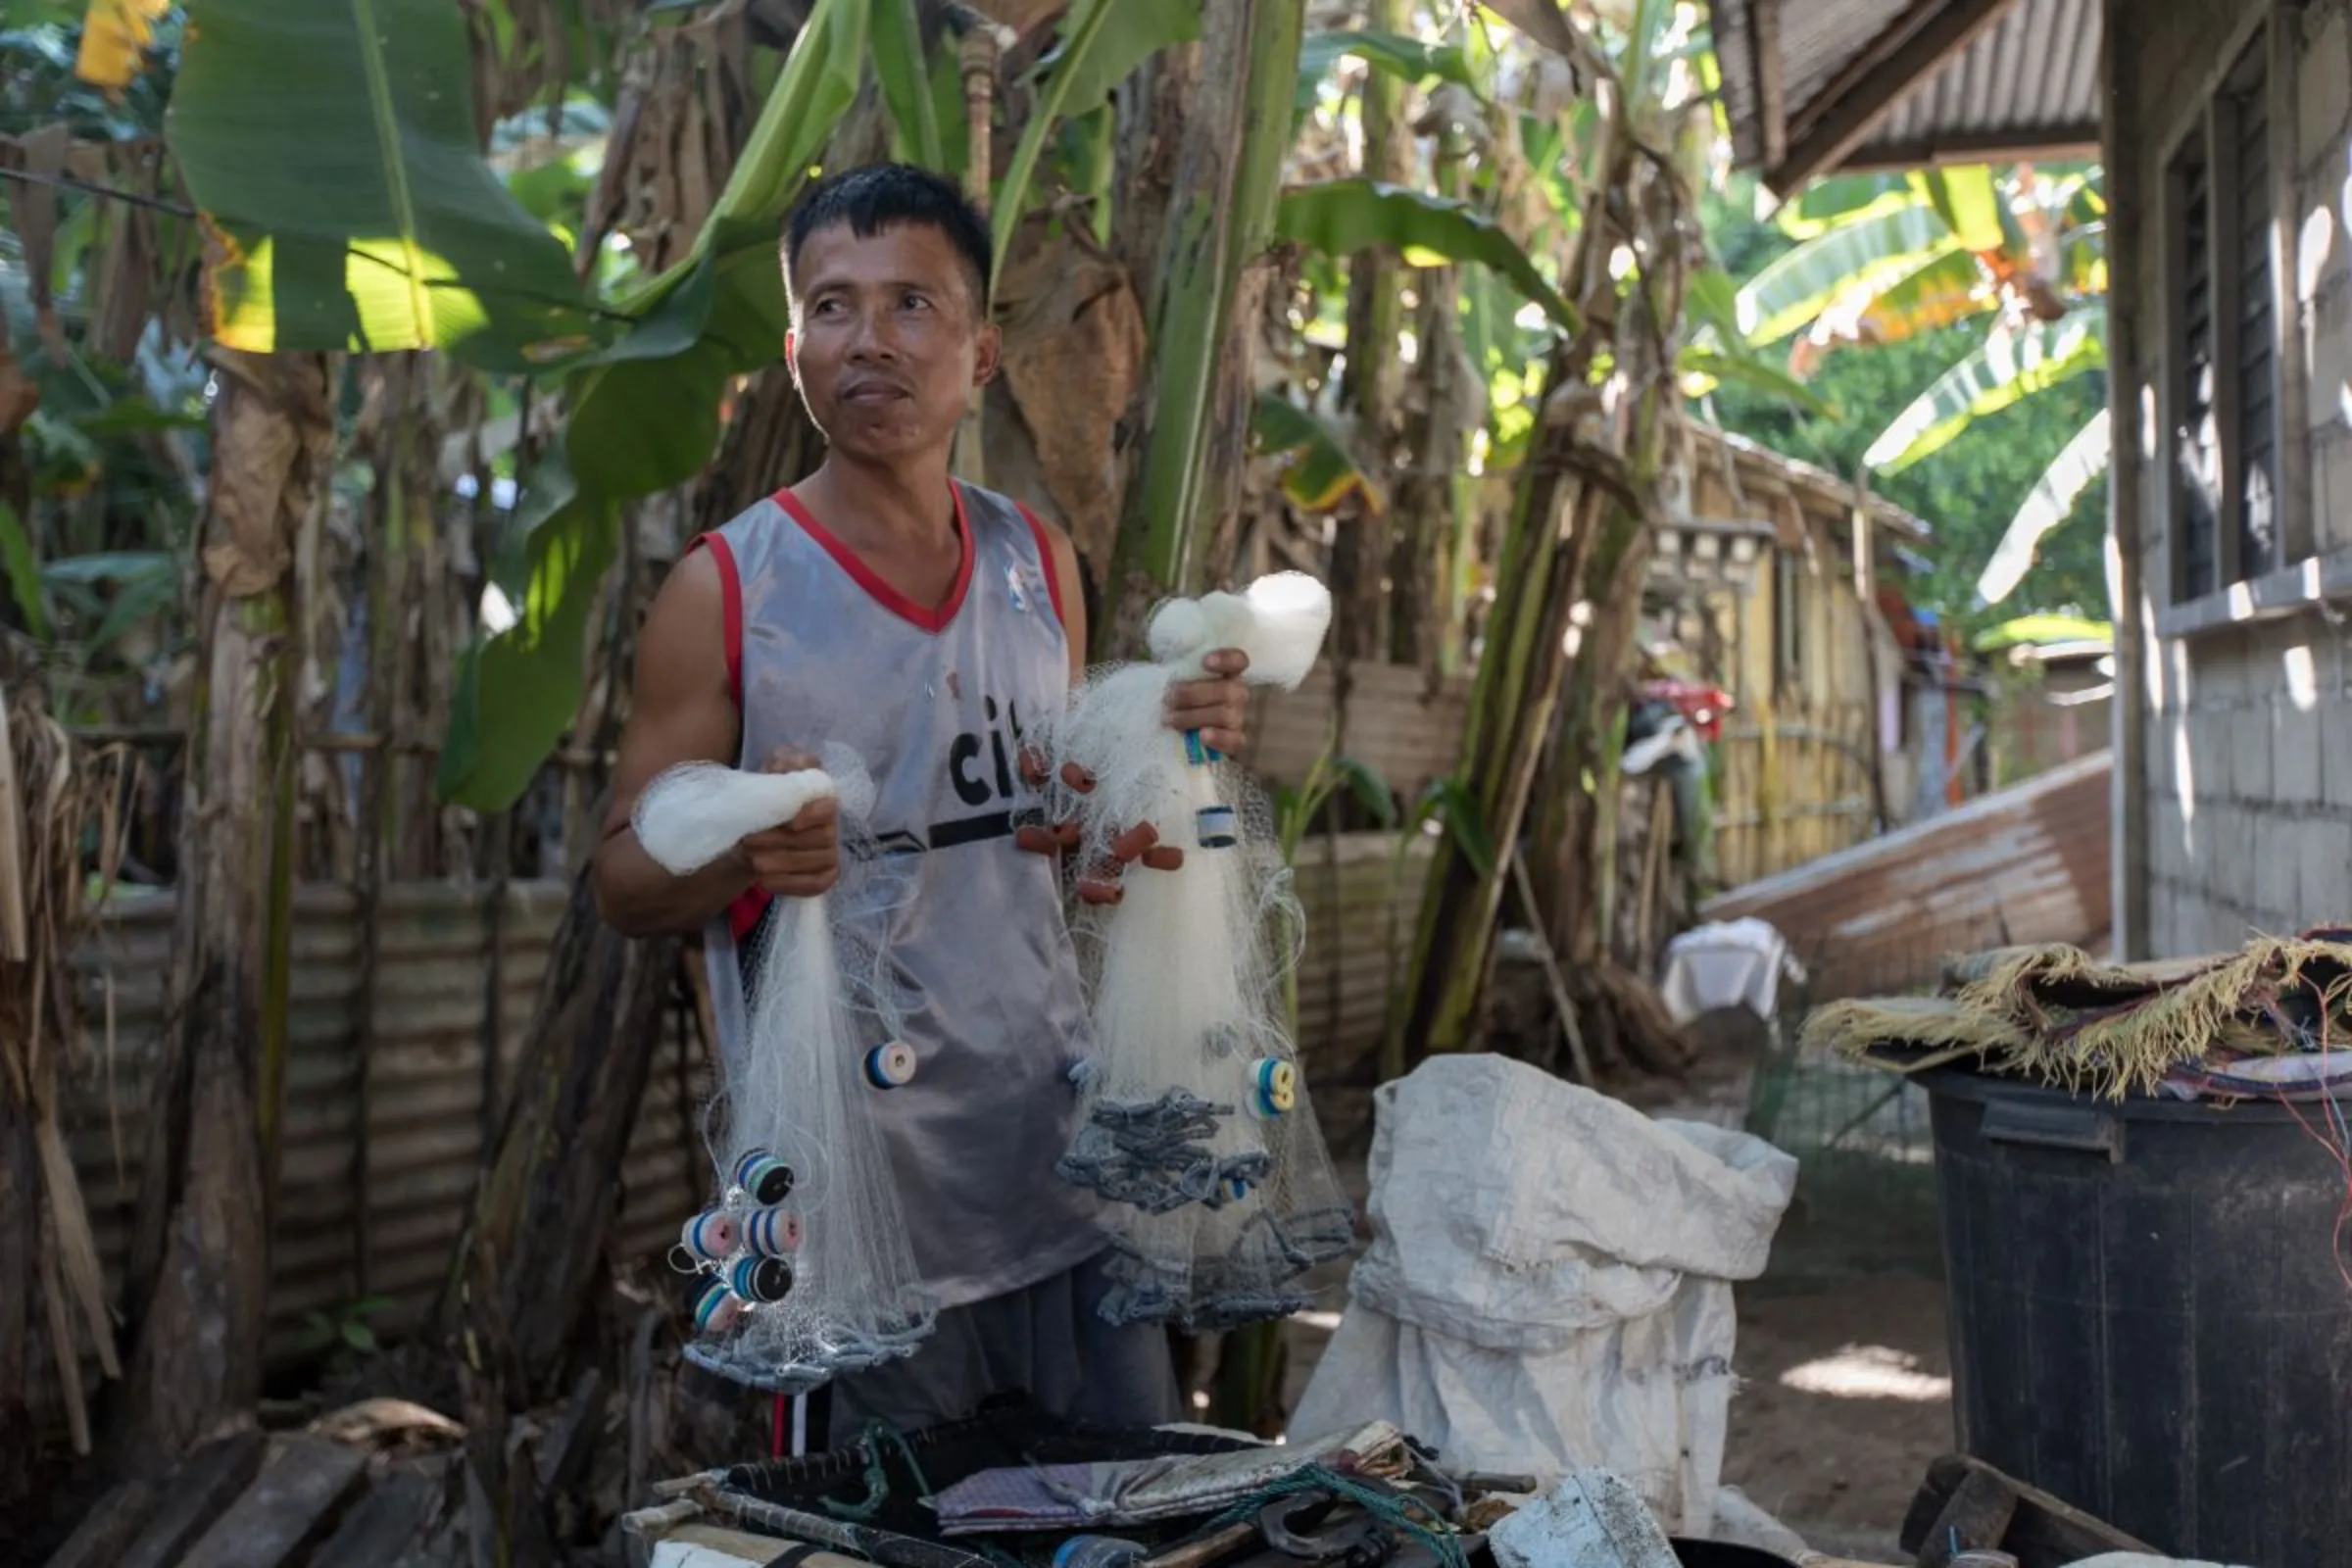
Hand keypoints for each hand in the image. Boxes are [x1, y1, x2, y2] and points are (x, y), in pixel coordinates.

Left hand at [737, 747, 839, 896]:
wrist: (750, 832)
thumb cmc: (765, 797)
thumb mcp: (770, 770)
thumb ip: (784, 762)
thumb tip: (793, 765)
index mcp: (824, 798)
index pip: (828, 808)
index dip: (811, 816)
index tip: (788, 822)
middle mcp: (833, 827)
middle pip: (816, 839)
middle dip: (780, 841)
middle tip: (750, 840)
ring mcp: (830, 855)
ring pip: (811, 864)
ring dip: (780, 863)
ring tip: (753, 860)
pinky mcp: (823, 877)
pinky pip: (813, 886)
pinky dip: (788, 884)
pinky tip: (765, 880)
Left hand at [1166, 648, 1249, 755]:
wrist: (1182, 731)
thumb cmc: (1180, 699)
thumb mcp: (1179, 680)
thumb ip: (1179, 672)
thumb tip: (1160, 668)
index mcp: (1228, 673)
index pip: (1238, 661)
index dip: (1226, 659)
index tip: (1205, 662)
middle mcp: (1238, 694)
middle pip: (1227, 690)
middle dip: (1193, 694)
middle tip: (1168, 699)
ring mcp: (1238, 718)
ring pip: (1225, 715)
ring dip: (1193, 717)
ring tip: (1170, 720)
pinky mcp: (1235, 741)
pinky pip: (1234, 740)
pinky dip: (1218, 738)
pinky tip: (1202, 736)